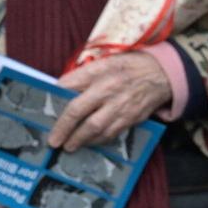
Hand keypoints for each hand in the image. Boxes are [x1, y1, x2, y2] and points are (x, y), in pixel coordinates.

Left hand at [51, 53, 174, 151]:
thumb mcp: (106, 61)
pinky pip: (110, 134)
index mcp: (100, 72)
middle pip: (79, 111)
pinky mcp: (131, 118)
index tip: (45, 109)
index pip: (71, 86)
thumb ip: (84, 74)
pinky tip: (89, 142)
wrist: (161, 74)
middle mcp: (109, 89)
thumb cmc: (129, 66)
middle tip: (54, 141)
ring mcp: (121, 106)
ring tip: (69, 146)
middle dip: (64, 128)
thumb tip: (61, 88)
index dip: (56, 97)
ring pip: (95, 128)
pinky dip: (98, 140)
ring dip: (79, 139)